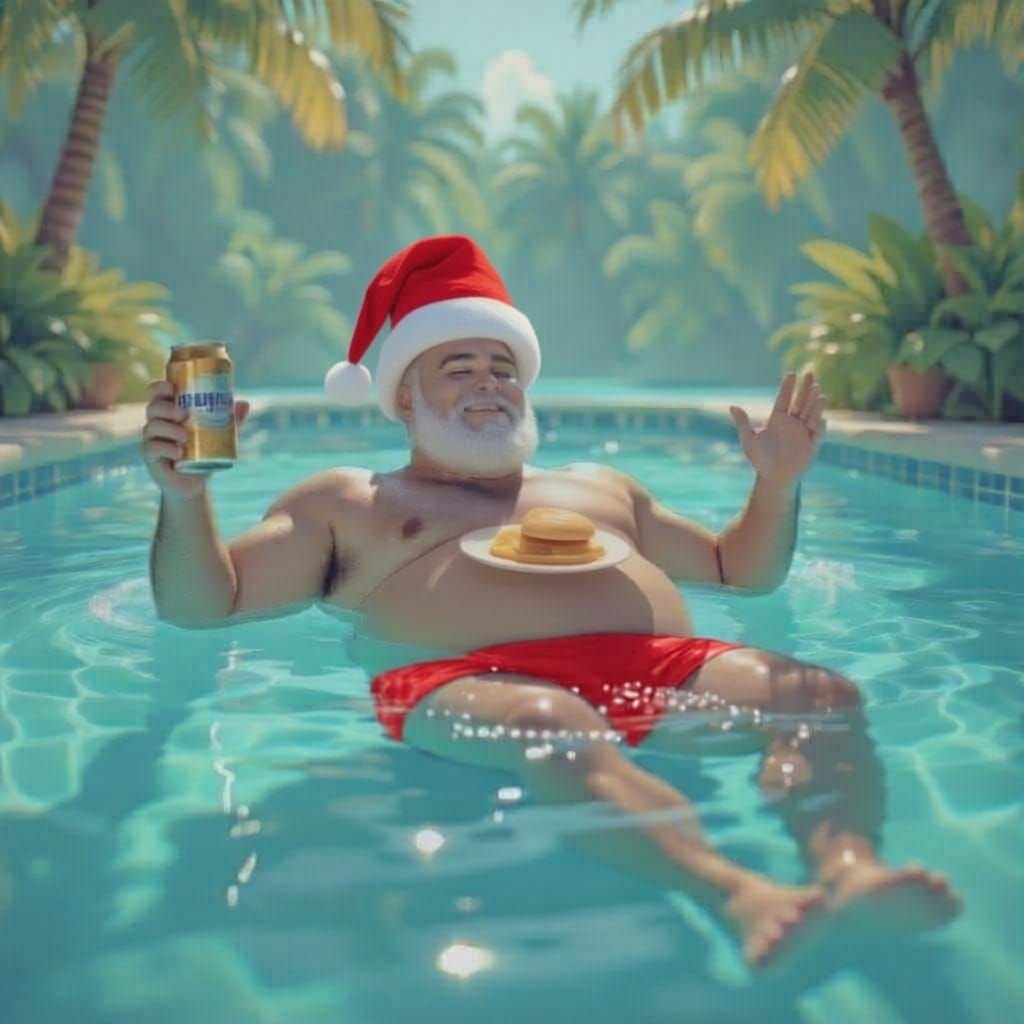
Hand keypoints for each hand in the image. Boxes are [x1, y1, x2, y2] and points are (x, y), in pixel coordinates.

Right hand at [141, 379, 249, 502]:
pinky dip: (166, 448)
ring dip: (168, 428)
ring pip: (152, 427)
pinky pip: (152, 448)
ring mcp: (152, 440)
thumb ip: (232, 420)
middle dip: (166, 408)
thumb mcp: (221, 436)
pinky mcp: (151, 458)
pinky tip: (179, 453)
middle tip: (184, 415)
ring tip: (185, 437)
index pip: (157, 393)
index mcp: (170, 412)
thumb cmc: (204, 454)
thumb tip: (245, 404)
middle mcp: (157, 423)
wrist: (195, 483)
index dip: (160, 387)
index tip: (172, 388)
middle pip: (153, 407)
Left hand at [729, 372, 826, 487]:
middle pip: (800, 402)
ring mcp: (803, 432)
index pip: (784, 399)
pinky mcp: (811, 444)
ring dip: (814, 403)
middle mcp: (792, 422)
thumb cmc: (759, 459)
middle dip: (805, 388)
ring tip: (817, 391)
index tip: (791, 374)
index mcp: (777, 419)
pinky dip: (819, 425)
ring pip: (810, 414)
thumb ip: (743, 423)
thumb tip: (732, 406)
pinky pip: (817, 433)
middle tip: (810, 373)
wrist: (772, 477)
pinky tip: (819, 417)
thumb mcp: (748, 440)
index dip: (787, 387)